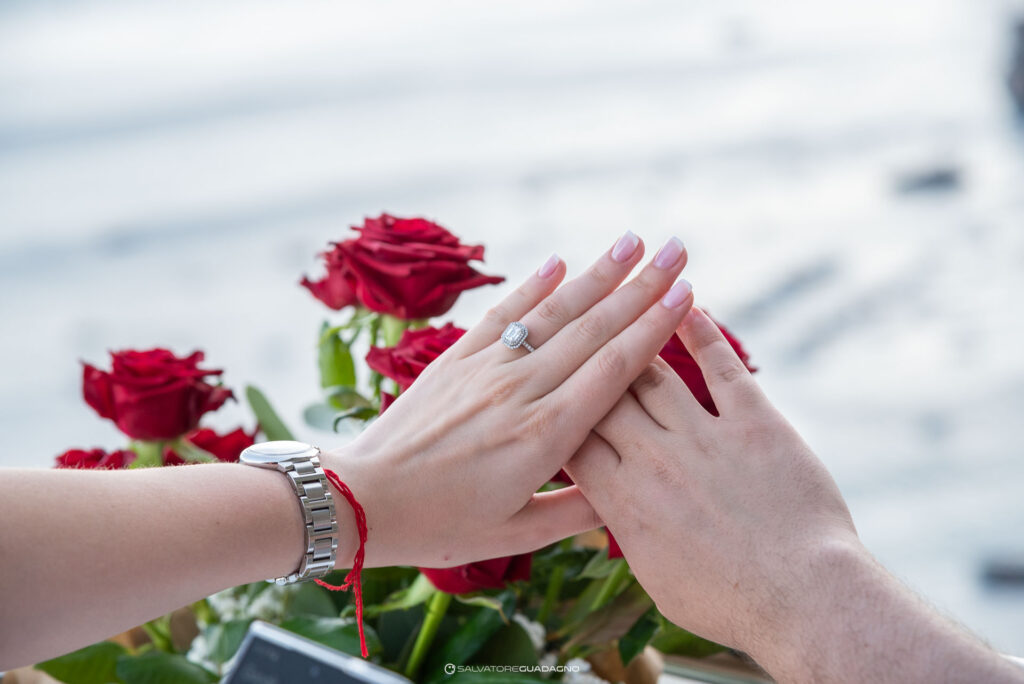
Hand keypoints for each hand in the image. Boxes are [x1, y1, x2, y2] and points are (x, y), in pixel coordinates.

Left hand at [323, 232, 694, 568]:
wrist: (359, 500)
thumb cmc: (439, 526)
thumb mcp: (515, 534)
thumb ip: (576, 512)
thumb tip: (629, 496)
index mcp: (545, 436)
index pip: (614, 369)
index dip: (653, 328)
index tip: (686, 295)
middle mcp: (520, 390)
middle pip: (592, 328)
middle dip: (641, 286)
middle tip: (677, 249)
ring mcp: (486, 369)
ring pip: (552, 312)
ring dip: (596, 274)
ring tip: (632, 241)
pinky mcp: (455, 360)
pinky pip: (501, 315)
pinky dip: (531, 286)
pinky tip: (558, 261)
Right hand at [566, 306, 856, 652]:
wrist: (803, 601)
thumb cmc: (728, 602)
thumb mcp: (654, 577)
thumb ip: (626, 530)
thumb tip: (612, 507)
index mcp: (622, 502)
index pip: (572, 437)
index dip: (557, 406)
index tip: (551, 384)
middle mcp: (654, 461)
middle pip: (601, 396)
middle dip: (584, 364)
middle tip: (576, 332)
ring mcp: (704, 439)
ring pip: (652, 373)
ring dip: (634, 335)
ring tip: (622, 302)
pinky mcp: (755, 424)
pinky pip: (720, 367)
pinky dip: (702, 332)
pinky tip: (687, 304)